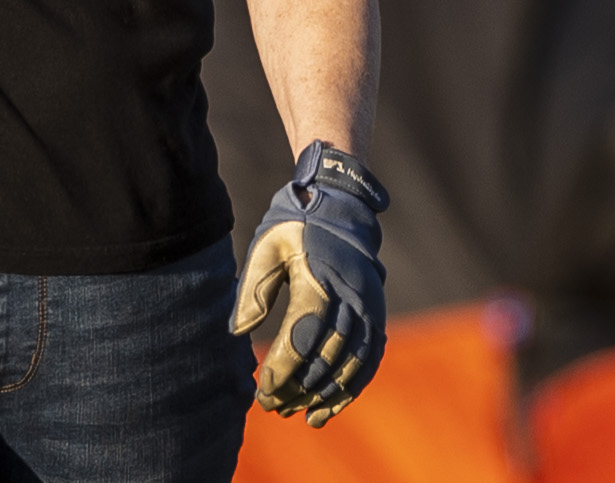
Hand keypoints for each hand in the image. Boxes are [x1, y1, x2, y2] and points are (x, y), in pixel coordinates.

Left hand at [231, 141, 385, 423]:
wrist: (339, 199)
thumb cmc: (294, 224)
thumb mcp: (266, 246)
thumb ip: (252, 289)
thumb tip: (238, 333)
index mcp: (318, 279)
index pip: (302, 337)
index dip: (282, 369)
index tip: (262, 391)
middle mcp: (350, 295)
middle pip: (327, 356)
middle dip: (300, 388)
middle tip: (275, 407)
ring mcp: (368, 304)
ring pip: (353, 362)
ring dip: (328, 394)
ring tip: (303, 415)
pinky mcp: (376, 310)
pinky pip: (371, 356)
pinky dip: (354, 385)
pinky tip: (332, 406)